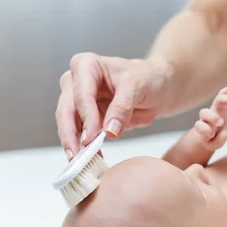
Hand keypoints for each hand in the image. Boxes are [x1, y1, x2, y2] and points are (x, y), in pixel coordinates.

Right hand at [56, 53, 172, 159]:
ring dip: (74, 143)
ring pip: (68, 123)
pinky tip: (90, 159)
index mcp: (86, 65)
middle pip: (67, 109)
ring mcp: (79, 100)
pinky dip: (84, 147)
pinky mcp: (86, 117)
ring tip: (81, 161)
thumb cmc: (148, 78)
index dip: (86, 117)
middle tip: (78, 155)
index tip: (91, 138)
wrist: (159, 88)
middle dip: (71, 134)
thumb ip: (122, 108)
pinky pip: (80, 133)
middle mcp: (76, 80)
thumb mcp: (138, 87)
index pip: (82, 94)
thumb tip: (109, 131)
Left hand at [194, 86, 226, 150]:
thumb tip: (224, 130)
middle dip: (213, 117)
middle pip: (204, 112)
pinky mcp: (221, 104)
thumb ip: (218, 140)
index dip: (205, 130)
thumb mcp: (213, 145)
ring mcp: (214, 109)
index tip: (211, 135)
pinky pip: (224, 93)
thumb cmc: (212, 139)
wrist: (211, 132)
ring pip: (218, 99)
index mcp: (203, 128)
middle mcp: (207, 117)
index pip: (199, 126)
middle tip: (221, 123)